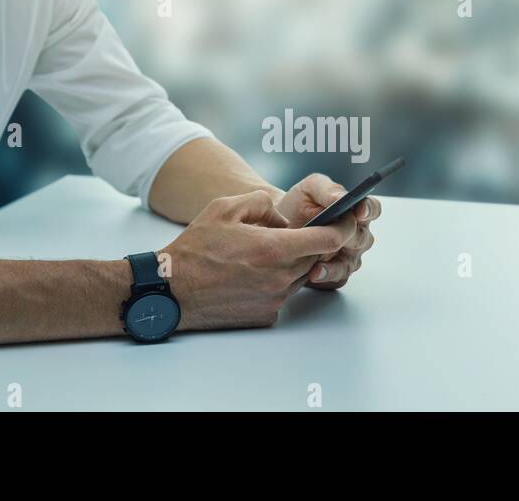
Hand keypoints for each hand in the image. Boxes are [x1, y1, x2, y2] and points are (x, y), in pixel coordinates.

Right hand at [161, 191, 353, 330]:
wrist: (171, 291)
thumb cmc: (195, 249)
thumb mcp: (226, 207)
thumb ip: (262, 203)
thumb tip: (283, 218)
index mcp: (274, 249)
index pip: (328, 239)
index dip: (343, 227)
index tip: (347, 220)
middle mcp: (280, 278)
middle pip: (317, 257)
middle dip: (312, 243)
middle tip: (294, 232)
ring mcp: (274, 300)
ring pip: (301, 275)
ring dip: (293, 262)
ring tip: (264, 251)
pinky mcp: (266, 315)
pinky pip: (284, 292)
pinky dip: (277, 281)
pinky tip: (252, 273)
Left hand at [275, 174, 382, 289]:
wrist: (276, 226)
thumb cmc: (297, 205)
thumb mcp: (310, 189)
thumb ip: (328, 190)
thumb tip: (342, 197)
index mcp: (355, 211)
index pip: (372, 209)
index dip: (368, 210)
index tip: (359, 211)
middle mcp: (356, 235)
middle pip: (363, 238)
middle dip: (350, 238)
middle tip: (336, 236)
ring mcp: (347, 257)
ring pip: (351, 262)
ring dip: (337, 263)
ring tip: (319, 261)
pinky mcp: (335, 274)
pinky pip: (337, 278)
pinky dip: (326, 275)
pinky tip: (314, 272)